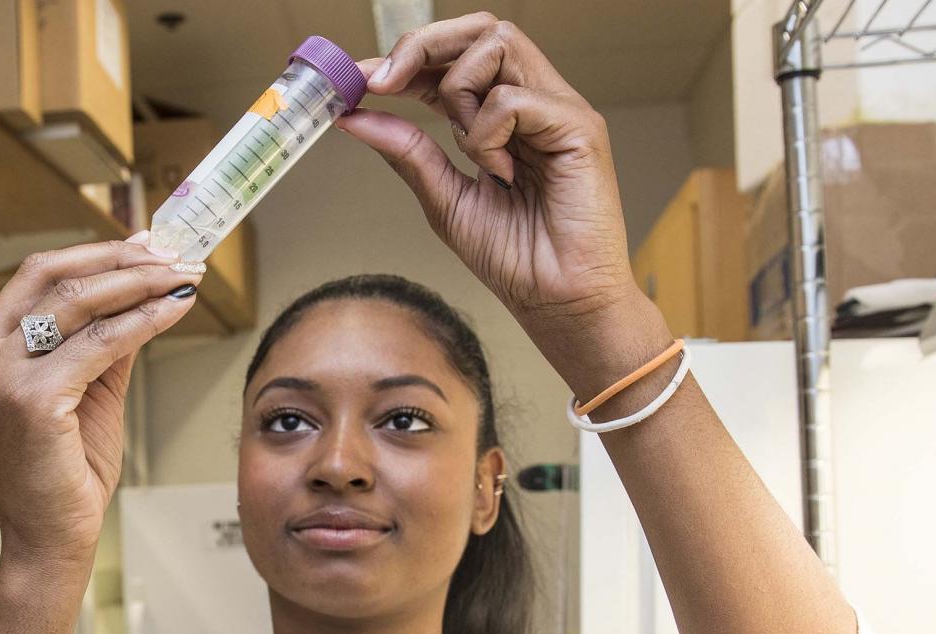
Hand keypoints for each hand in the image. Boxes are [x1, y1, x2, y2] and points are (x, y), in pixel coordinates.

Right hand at [0, 234, 197, 570]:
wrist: (50, 539)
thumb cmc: (64, 472)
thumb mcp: (86, 390)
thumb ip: (105, 337)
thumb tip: (142, 282)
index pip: (35, 276)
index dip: (95, 254)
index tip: (146, 244)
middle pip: (53, 277)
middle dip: (121, 259)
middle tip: (174, 254)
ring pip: (79, 304)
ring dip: (140, 282)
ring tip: (183, 276)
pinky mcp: (30, 400)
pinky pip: (100, 343)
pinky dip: (143, 320)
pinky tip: (175, 309)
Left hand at [338, 13, 651, 358]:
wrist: (557, 303)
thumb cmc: (517, 258)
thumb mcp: (444, 199)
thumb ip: (407, 152)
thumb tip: (355, 116)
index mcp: (504, 116)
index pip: (456, 58)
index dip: (408, 58)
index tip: (359, 78)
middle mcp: (535, 101)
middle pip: (482, 28)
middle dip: (424, 44)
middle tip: (382, 80)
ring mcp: (560, 109)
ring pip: (499, 42)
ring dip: (460, 90)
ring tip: (468, 147)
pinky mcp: (581, 127)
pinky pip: (514, 98)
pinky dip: (488, 134)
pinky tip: (501, 173)